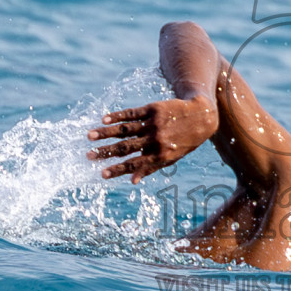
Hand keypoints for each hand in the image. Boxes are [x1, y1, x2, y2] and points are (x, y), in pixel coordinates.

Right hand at [86, 96, 217, 183]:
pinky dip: (117, 116)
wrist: (201, 117)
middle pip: (126, 148)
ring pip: (126, 130)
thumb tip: (132, 181)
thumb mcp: (171, 158)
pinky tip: (104, 119)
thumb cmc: (184, 141)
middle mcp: (156, 140)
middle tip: (88, 156)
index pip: (134, 165)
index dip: (117, 170)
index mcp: (160, 155)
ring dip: (106, 133)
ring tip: (89, 136)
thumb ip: (150, 168)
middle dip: (106, 153)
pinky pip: (132, 113)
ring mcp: (154, 124)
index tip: (101, 174)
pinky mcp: (153, 109)